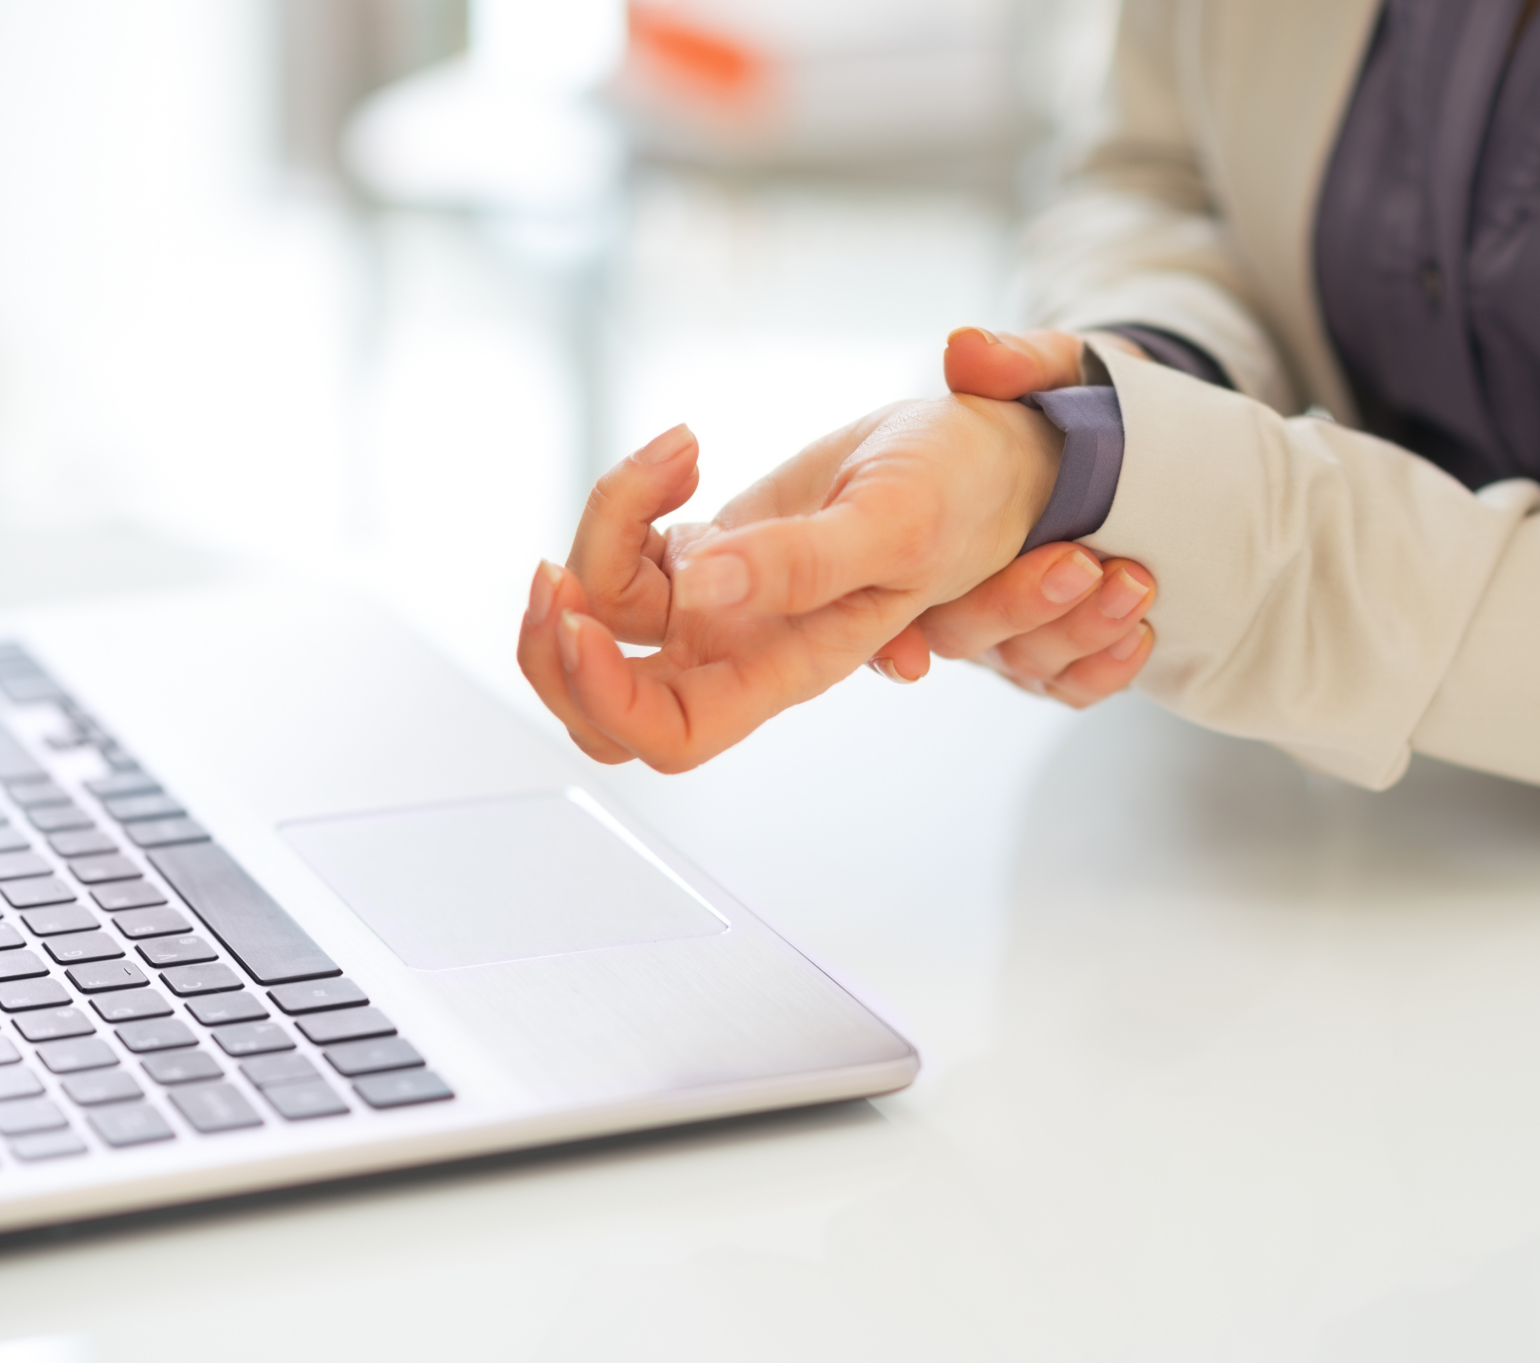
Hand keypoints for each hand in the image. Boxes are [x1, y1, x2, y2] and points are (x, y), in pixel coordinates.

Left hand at [517, 398, 1062, 769]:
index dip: (607, 701)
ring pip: (601, 619)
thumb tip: (698, 589)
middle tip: (558, 571)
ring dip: (595, 538)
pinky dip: (627, 497)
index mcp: (785, 665)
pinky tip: (684, 451)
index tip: (583, 623)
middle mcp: (741, 647)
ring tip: (671, 458)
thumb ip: (802, 564)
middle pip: (604, 705)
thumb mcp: (895, 524)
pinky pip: (625, 548)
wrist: (985, 450)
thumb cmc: (966, 498)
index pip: (670, 735)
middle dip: (554, 648)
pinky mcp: (710, 547)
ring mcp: (718, 600)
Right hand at [865, 326, 1158, 707]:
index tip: (910, 650)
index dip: (884, 633)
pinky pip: (1070, 684)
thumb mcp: (1054, 366)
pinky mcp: (1056, 652)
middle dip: (1017, 609)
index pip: (876, 593)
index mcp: (913, 520)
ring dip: (1079, 631)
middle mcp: (946, 588)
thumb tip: (966, 351)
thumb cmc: (1074, 400)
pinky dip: (1104, 667)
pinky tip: (1139, 632)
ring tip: (1132, 583)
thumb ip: (1012, 362)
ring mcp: (1001, 627)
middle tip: (1075, 564)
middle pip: (958, 632)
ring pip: (1022, 662)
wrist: (1137, 434)